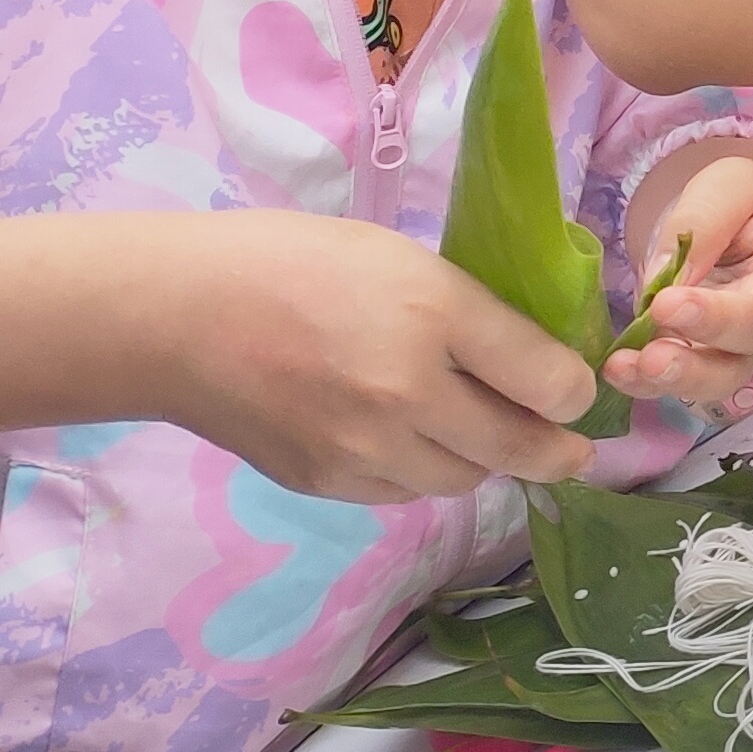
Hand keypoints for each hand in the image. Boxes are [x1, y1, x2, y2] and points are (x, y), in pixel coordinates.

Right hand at [151, 213, 596, 504]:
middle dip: (556, 452)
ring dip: (483, 462)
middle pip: (516, 448)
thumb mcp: (401, 259)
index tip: (576, 392)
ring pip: (461, 479)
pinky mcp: (324, 482)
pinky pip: (403, 492)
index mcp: (434, 315)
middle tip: (570, 451)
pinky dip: (421, 473)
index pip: (546, 379)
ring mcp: (363, 447)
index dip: (574, 391)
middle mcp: (406, 393)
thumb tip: (533, 355)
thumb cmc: (293, 263)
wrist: (176, 316)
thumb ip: (469, 311)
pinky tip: (411, 442)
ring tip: (482, 436)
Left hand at [609, 148, 752, 416]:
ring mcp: (752, 347)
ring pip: (728, 372)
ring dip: (684, 372)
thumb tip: (666, 277)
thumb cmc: (747, 206)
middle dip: (716, 324)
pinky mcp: (710, 367)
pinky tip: (621, 368)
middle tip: (667, 307)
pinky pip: (685, 384)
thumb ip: (706, 220)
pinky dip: (650, 383)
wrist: (737, 237)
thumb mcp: (730, 186)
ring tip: (644, 361)